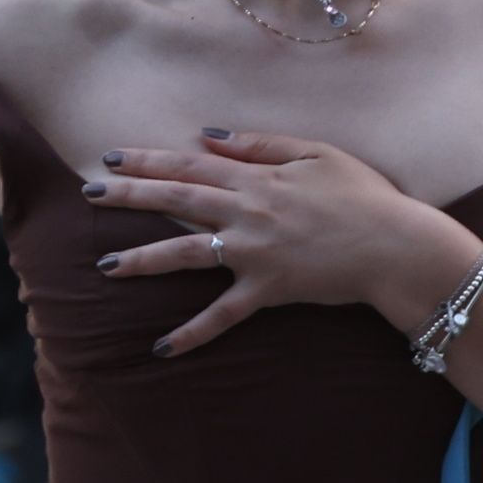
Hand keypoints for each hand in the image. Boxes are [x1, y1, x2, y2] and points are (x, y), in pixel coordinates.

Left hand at [78, 130, 458, 354]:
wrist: (395, 245)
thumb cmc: (363, 195)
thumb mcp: (316, 152)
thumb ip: (260, 143)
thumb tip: (209, 134)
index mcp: (257, 178)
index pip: (190, 164)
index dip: (148, 160)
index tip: (111, 157)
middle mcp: (247, 212)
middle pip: (176, 201)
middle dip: (129, 196)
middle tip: (87, 194)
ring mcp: (254, 253)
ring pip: (186, 254)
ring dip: (143, 259)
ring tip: (106, 265)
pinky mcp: (267, 289)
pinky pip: (222, 315)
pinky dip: (192, 333)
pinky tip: (161, 348)